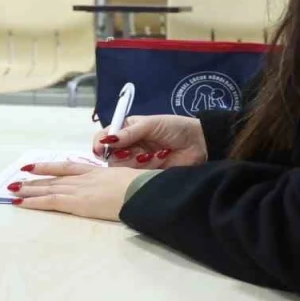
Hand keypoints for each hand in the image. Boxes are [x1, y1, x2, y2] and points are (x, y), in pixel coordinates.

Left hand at [9, 162, 146, 220]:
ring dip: (29, 190)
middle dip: (35, 180)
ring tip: (13, 190)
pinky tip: (21, 202)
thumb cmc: (144, 187)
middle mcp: (85, 178)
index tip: (36, 166)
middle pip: (55, 178)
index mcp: (98, 172)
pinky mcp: (77, 202)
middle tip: (17, 180)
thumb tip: (125, 186)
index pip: (68, 167)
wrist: (144, 191)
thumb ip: (122, 182)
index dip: (50, 167)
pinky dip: (34, 202)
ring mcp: (80, 189)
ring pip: (49, 188)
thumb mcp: (132, 179)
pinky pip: (50, 201)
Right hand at [93, 115, 207, 169]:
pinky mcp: (146, 173)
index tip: (101, 149)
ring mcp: (137, 161)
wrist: (198, 143)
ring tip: (152, 155)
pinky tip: (159, 160)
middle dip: (120, 155)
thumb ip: (129, 132)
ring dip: (135, 161)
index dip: (100, 143)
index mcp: (126, 129)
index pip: (105, 137)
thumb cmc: (174, 127)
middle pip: (110, 155)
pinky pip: (135, 175)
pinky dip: (145, 168)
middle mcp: (128, 145)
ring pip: (122, 167)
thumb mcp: (150, 124)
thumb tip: (108, 140)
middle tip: (134, 152)